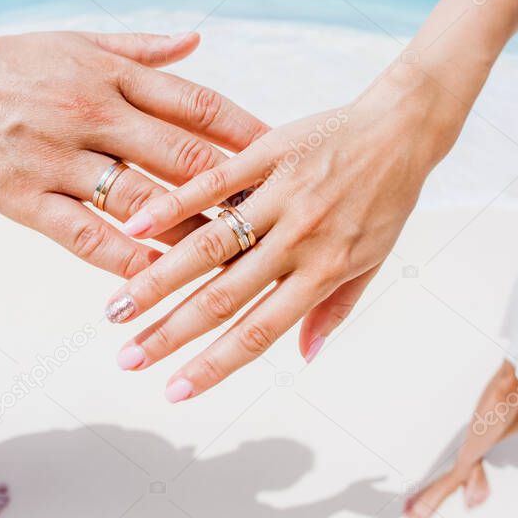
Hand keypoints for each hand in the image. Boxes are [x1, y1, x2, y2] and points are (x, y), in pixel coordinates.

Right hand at [0, 30, 267, 276]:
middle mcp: (93, 114)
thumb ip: (143, 50)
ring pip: (138, 200)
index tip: (285, 156)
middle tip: (276, 217)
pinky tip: (155, 279)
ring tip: (232, 258)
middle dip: (232, 188)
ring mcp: (59, 158)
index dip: (246, 131)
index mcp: (113, 76)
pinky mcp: (25, 197)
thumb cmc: (19, 65)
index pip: (196, 104)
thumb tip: (198, 40)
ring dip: (189, 231)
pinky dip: (121, 257)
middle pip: (179, 155)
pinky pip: (83, 234)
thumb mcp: (81, 42)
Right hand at [105, 69, 459, 400]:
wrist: (401, 127)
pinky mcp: (267, 154)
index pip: (258, 332)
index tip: (174, 390)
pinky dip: (173, 205)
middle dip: (170, 333)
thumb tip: (304, 358)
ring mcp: (281, 196)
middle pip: (223, 297)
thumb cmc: (387, 199)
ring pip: (208, 246)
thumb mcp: (373, 260)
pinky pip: (213, 183)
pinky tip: (134, 226)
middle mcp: (299, 240)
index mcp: (324, 272)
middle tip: (127, 358)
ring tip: (116, 307)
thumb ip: (335, 309)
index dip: (213, 365)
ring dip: (157, 280)